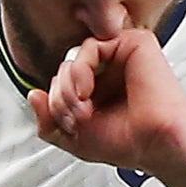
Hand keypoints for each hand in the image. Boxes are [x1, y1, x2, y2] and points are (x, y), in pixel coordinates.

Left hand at [29, 23, 185, 174]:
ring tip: (82, 108)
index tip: (69, 125)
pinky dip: (79, 70)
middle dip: (59, 98)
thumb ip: (47, 119)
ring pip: (72, 57)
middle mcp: (110, 71)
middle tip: (77, 118)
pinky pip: (89, 46)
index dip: (55, 104)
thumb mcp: (73, 138)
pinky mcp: (133, 43)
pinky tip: (87, 90)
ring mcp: (122, 56)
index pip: (60, 83)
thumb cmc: (125, 143)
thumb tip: (33, 94)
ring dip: (67, 87)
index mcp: (99, 91)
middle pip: (63, 69)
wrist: (153, 143)